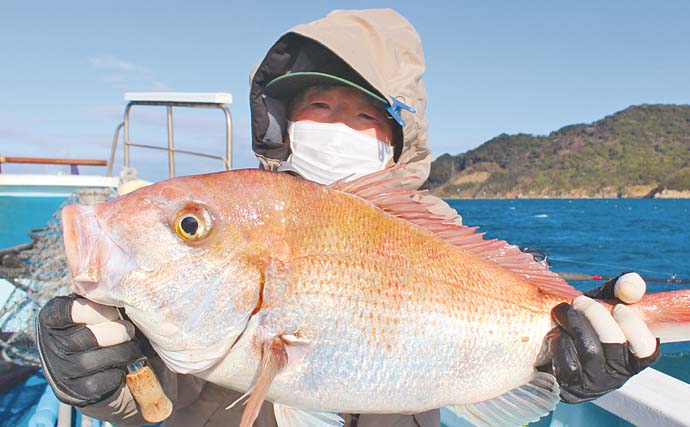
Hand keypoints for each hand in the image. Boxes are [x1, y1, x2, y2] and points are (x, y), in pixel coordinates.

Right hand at [36, 294, 142, 406]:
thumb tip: (121, 285)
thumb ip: (102, 296)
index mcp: (51, 317)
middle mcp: (49, 345)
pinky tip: (123, 364)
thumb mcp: (96, 308)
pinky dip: (120, 370)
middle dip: (118, 332)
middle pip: (88, 337)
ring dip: (123, 351)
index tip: (114, 311)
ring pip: (95, 360)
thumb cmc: (103, 327)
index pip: (71, 310)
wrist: (101, 368)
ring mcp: (61, 371)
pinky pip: (103, 379)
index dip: (98, 310)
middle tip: (128, 330)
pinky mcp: (77, 392)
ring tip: (131, 345)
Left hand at [541, 273, 660, 402]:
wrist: (544, 346)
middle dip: (595, 314)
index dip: (633, 324)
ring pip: (590, 351)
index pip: (647, 348)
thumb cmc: (584, 324)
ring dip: (573, 325)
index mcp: (632, 357)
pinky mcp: (570, 388)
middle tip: (580, 301)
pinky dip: (558, 342)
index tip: (618, 307)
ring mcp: (594, 384)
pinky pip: (567, 364)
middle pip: (613, 342)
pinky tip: (554, 334)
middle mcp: (617, 375)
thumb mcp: (604, 303)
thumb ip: (621, 290)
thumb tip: (631, 285)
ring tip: (561, 312)